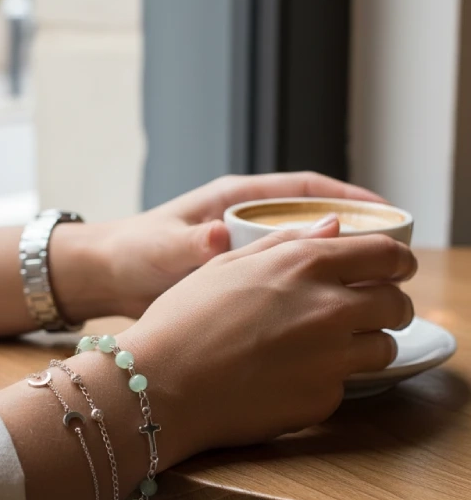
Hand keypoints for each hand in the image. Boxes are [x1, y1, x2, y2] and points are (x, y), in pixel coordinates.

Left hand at [74, 171, 385, 318]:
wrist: (107, 278)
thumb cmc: (132, 253)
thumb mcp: (163, 248)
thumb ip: (192, 243)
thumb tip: (218, 236)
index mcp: (233, 199)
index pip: (305, 188)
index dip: (348, 196)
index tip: (386, 212)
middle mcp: (243, 218)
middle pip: (311, 219)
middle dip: (352, 233)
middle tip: (392, 257)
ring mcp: (242, 247)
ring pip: (300, 250)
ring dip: (332, 262)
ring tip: (371, 285)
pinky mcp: (236, 275)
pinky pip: (283, 276)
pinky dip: (306, 286)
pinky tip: (325, 310)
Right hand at [117, 217, 415, 464]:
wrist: (159, 384)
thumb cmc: (182, 320)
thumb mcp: (225, 266)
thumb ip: (285, 243)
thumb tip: (332, 228)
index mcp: (303, 265)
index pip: (386, 255)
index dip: (397, 261)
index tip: (394, 269)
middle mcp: (327, 309)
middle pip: (396, 304)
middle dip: (389, 305)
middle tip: (367, 311)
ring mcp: (329, 359)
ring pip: (383, 348)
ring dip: (365, 343)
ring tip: (326, 346)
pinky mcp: (321, 400)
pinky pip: (344, 384)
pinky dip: (326, 379)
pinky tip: (287, 376)